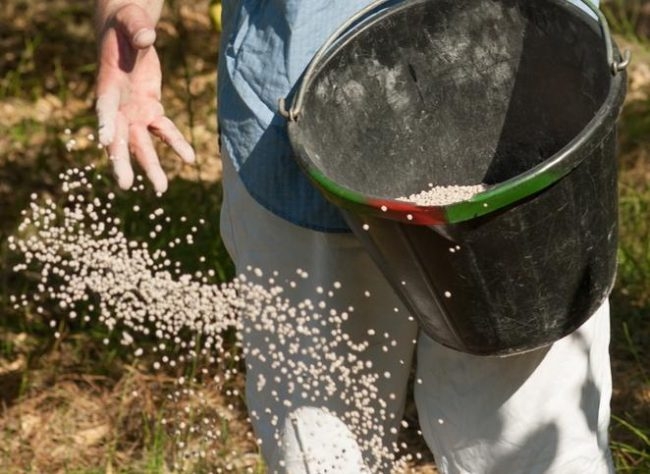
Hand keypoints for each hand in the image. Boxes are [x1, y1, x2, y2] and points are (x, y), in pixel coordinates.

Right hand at [95, 3, 194, 192]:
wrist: (127, 34)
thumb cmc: (125, 27)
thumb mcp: (130, 23)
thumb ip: (137, 30)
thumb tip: (148, 37)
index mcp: (107, 86)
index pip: (104, 108)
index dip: (105, 123)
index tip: (104, 140)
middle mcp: (119, 106)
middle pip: (119, 138)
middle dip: (121, 161)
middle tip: (124, 185)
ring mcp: (135, 112)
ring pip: (141, 144)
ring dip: (150, 166)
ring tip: (161, 188)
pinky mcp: (151, 111)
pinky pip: (164, 131)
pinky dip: (176, 144)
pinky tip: (190, 159)